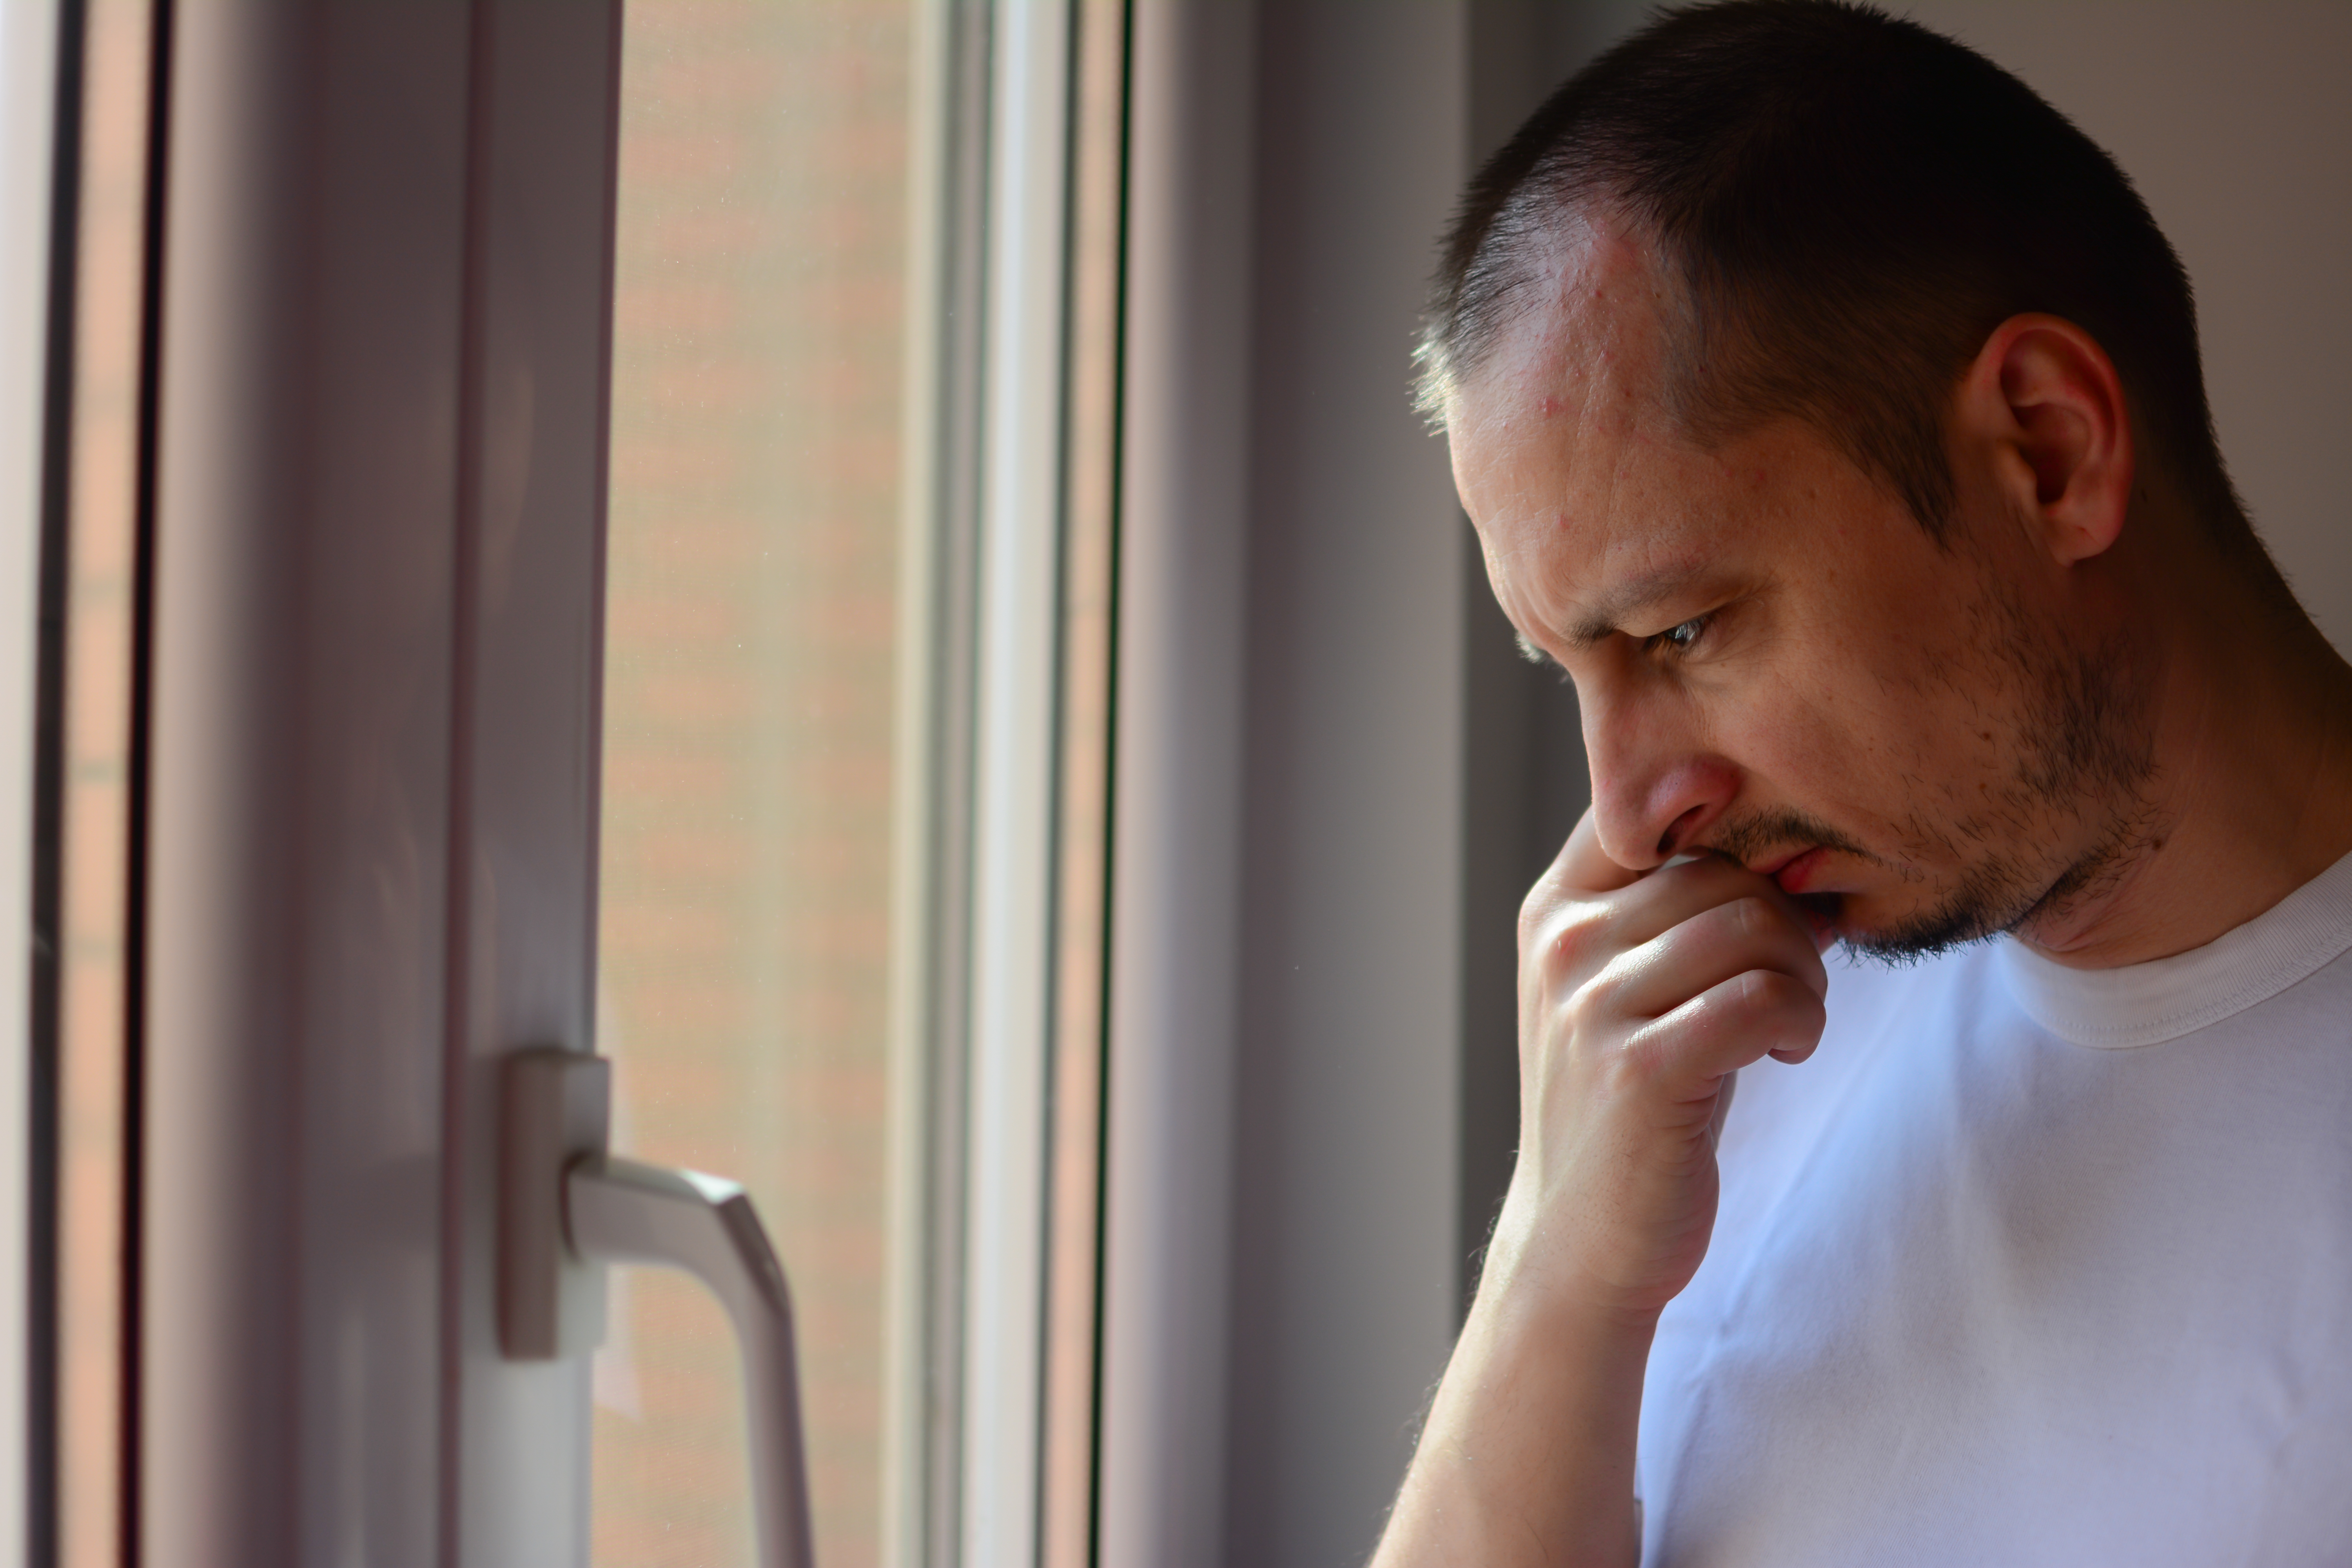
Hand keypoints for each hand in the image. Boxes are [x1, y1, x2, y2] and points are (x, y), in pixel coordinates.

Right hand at [1485, 806, 1830, 1323]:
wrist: (1579, 1241)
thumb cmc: (1625, 1107)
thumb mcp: (1621, 988)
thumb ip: (1671, 908)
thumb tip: (1787, 838)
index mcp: (1553, 910)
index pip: (1647, 809)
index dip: (1727, 825)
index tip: (1769, 879)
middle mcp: (1563, 944)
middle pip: (1722, 867)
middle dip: (1786, 920)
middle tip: (1790, 985)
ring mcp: (1593, 1006)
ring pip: (1752, 925)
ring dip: (1802, 974)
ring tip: (1790, 1021)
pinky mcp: (1642, 1068)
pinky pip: (1763, 997)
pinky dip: (1801, 1019)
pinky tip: (1786, 1051)